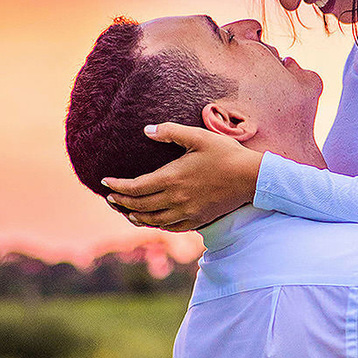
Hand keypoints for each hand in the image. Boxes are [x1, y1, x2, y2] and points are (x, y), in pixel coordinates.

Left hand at [103, 125, 261, 231]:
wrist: (252, 178)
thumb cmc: (226, 153)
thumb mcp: (198, 136)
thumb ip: (171, 132)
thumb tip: (147, 130)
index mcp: (172, 178)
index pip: (135, 187)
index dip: (117, 187)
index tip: (105, 183)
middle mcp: (176, 199)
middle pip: (139, 205)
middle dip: (120, 202)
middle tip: (110, 197)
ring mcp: (187, 212)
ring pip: (152, 219)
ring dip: (134, 215)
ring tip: (124, 209)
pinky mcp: (197, 219)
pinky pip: (169, 227)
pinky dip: (154, 224)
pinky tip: (150, 219)